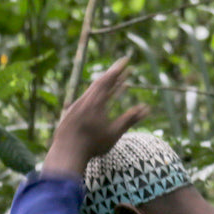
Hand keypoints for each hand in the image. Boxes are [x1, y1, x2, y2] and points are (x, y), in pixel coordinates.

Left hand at [42, 58, 148, 177]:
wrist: (66, 153)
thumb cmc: (93, 145)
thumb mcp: (114, 133)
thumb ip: (130, 119)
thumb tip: (146, 109)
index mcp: (96, 101)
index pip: (109, 79)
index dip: (119, 69)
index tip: (126, 60)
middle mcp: (84, 100)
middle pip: (99, 82)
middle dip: (112, 75)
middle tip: (122, 69)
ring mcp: (75, 106)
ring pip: (90, 91)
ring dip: (102, 85)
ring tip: (111, 82)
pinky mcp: (69, 113)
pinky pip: (83, 100)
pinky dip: (92, 96)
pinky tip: (94, 100)